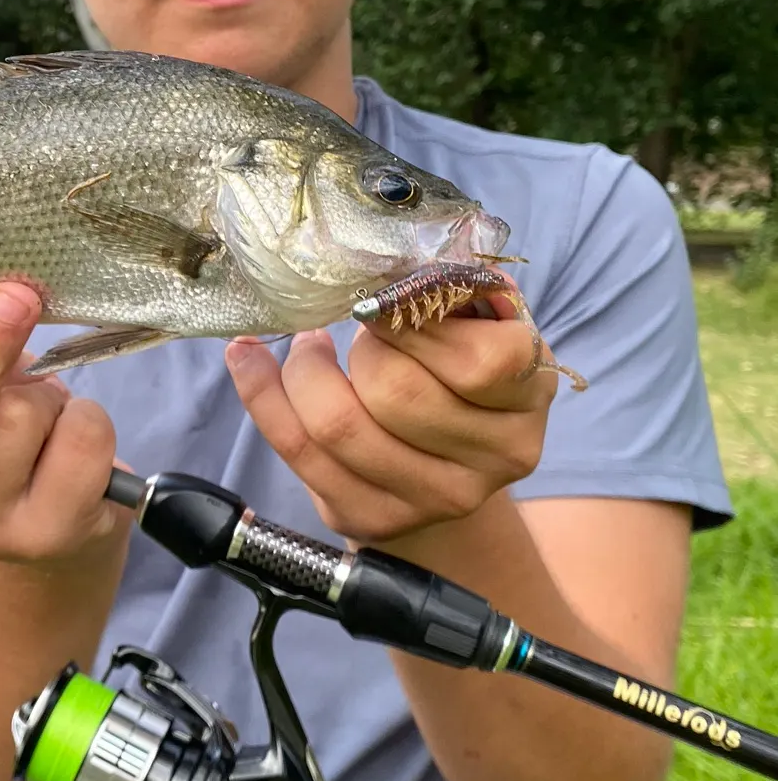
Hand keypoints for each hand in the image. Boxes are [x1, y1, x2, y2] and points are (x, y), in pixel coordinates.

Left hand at [226, 287, 556, 545]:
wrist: (446, 471)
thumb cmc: (458, 379)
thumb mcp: (481, 328)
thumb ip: (454, 294)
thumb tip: (395, 261)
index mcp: (529, 399)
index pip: (479, 362)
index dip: (418, 321)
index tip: (386, 300)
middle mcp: (491, 460)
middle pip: (396, 393)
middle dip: (360, 346)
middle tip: (354, 325)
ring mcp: (430, 499)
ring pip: (338, 426)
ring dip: (304, 370)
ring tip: (306, 346)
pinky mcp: (370, 518)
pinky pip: (296, 450)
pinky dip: (261, 395)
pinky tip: (250, 358)